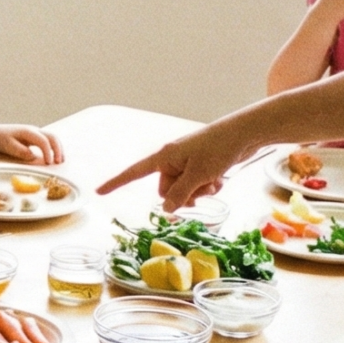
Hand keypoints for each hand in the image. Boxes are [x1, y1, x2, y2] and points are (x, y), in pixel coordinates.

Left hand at [0, 124, 63, 164]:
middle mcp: (34, 130)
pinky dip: (53, 148)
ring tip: (60, 161)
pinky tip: (54, 157)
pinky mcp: (35, 138)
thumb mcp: (8, 146)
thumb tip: (33, 156)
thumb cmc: (0, 140)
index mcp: (28, 131)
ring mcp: (35, 133)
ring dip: (58, 149)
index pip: (43, 141)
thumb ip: (20, 151)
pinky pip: (48, 141)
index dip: (48, 152)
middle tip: (59, 162)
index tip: (48, 164)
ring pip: (52, 138)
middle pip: (52, 137)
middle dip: (58, 149)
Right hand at [99, 119, 264, 211]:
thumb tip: (166, 208)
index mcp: (164, 157)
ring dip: (198, 192)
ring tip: (213, 181)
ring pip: (182, 191)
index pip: (134, 172)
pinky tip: (219, 178)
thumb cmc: (218, 149)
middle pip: (165, 190)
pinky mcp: (199, 165)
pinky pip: (195, 185)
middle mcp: (172, 159)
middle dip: (183, 195)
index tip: (99, 191)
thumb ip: (180, 193)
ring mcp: (186, 162)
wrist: (244, 134)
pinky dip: (207, 186)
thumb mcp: (198, 175)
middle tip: (201, 186)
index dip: (116, 183)